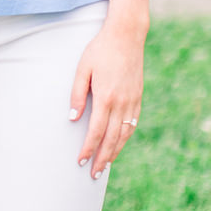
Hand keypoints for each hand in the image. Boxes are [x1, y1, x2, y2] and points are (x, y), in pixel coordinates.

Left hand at [69, 20, 145, 178]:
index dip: (88, 148)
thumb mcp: (83, 69)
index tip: (80, 161)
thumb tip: (72, 118)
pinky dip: (125, 138)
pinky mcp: (138, 97)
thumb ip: (77, 94)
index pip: (96, 132)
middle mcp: (121, 103)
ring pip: (124, 135)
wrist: (127, 35)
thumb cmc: (100, 50)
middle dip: (101, 158)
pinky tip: (119, 145)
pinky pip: (132, 124)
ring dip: (114, 152)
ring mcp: (132, 101)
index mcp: (106, 97)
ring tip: (105, 166)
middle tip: (93, 175)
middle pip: (111, 139)